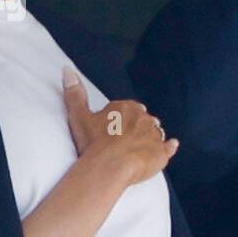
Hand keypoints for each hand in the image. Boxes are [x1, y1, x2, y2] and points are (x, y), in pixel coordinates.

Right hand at [62, 67, 177, 186]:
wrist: (111, 166)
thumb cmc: (94, 142)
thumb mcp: (79, 116)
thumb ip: (75, 94)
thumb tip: (68, 70)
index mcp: (126, 107)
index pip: (126, 109)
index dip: (119, 120)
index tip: (112, 130)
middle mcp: (144, 118)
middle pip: (142, 120)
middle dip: (135, 128)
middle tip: (123, 141)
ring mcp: (155, 136)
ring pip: (155, 133)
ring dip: (149, 137)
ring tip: (138, 148)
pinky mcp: (162, 153)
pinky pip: (169, 147)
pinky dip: (169, 147)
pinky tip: (169, 147)